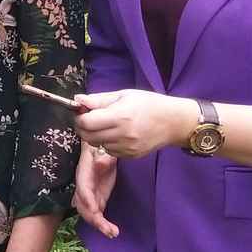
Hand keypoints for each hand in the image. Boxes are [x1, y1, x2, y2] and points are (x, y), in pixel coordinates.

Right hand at [73, 145, 120, 238]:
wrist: (98, 152)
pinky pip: (97, 214)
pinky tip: (112, 231)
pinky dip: (102, 224)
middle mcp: (84, 188)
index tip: (97, 211)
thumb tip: (101, 164)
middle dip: (94, 219)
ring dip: (99, 225)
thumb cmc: (99, 149)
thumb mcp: (102, 150)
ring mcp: (90, 195)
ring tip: (113, 233)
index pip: (83, 189)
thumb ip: (103, 157)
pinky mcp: (97, 199)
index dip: (88, 201)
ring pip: (89, 213)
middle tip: (109, 230)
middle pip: (84, 206)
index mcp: (84, 174)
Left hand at [75, 88, 197, 159]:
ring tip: (105, 125)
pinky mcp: (131, 156)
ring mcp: (127, 148)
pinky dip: (106, 143)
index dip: (80, 116)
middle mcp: (122, 135)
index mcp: (120, 116)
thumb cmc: (149, 104)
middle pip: (87, 136)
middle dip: (83, 127)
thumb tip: (77, 100)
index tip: (83, 110)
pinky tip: (116, 133)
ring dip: (94, 135)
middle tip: (90, 118)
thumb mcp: (123, 95)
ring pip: (96, 145)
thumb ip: (98, 99)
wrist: (174, 122)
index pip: (86, 122)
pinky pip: (108, 151)